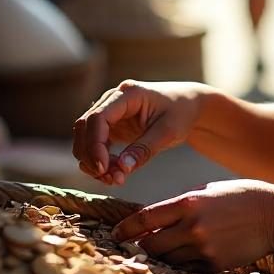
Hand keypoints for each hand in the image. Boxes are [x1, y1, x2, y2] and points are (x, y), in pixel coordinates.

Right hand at [72, 80, 206, 186]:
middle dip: (91, 156)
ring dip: (92, 161)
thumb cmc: (181, 113)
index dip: (95, 144)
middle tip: (111, 179)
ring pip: (85, 137)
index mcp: (128, 94)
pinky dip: (98, 160)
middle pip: (85, 127)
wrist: (188, 106)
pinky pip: (94, 144)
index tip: (103, 168)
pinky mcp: (111, 126)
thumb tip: (122, 169)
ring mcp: (110, 112)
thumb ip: (145, 150)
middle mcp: (113, 99)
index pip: (98, 117)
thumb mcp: (169, 132)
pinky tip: (114, 174)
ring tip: (115, 179)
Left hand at [112, 179, 273, 269]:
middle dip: (141, 248)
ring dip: (162, 258)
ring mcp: (204, 248)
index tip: (115, 234)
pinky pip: (188, 269)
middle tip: (137, 247)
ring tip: (164, 252)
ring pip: (168, 261)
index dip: (125, 229)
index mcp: (189, 202)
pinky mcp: (215, 265)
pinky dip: (184, 265)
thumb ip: (182, 204)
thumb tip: (154, 219)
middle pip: (150, 246)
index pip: (144, 219)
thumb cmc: (242, 197)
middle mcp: (193, 226)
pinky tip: (190, 256)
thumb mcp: (209, 191)